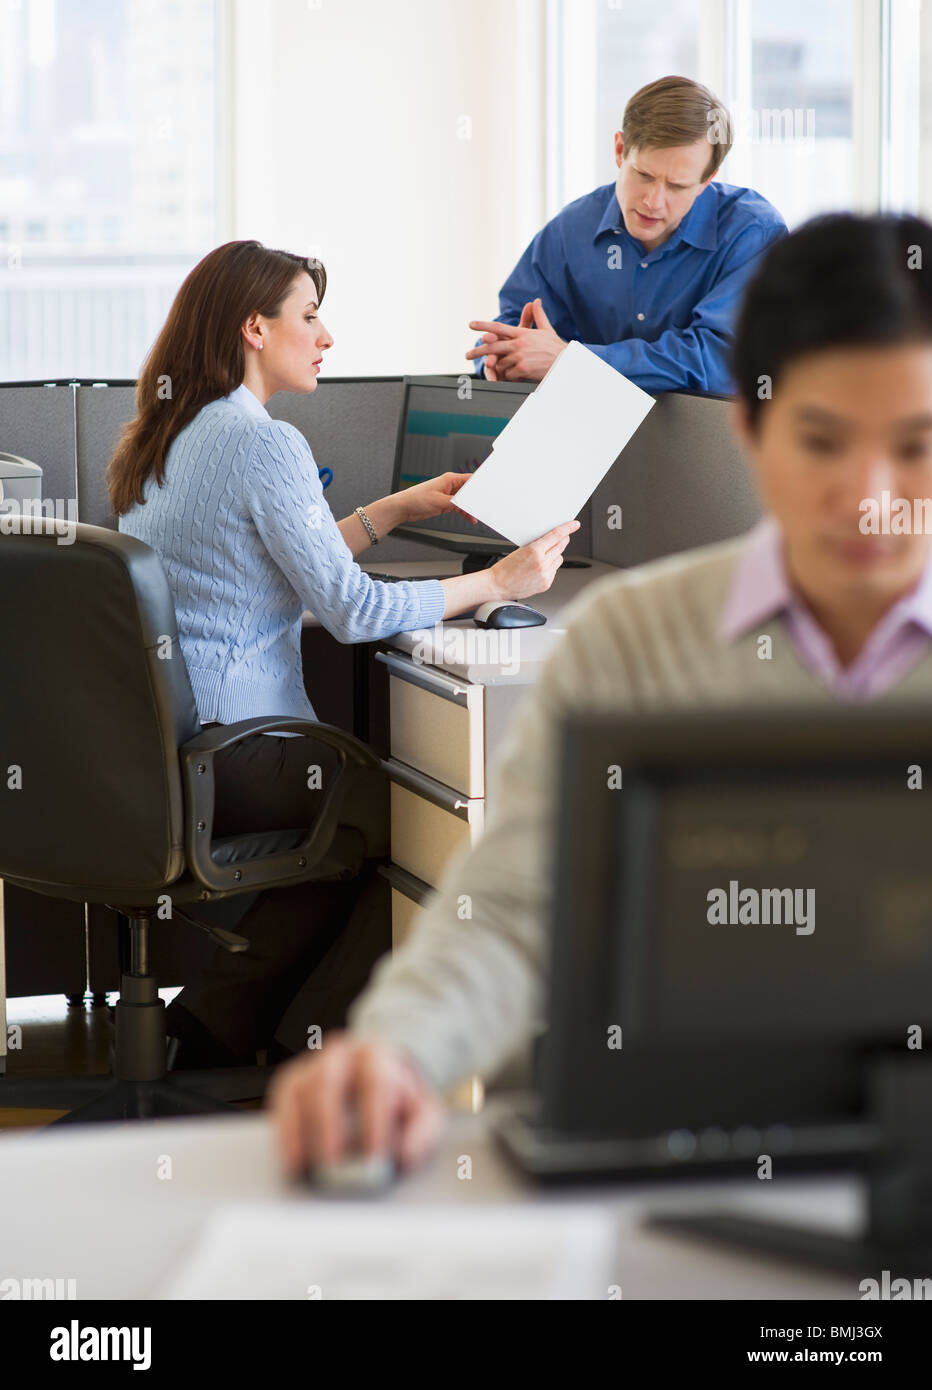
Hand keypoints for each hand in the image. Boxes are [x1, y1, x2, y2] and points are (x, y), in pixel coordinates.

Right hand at [267, 1032, 447, 1173]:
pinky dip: (285, 1134)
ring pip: (300, 1091)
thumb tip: (406, 1156)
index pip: (375, 1083)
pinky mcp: (292, 1082)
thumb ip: (422, 1133)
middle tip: (333, 1165)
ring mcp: (312, 1065)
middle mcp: (341, 1054)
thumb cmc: (400, 1100)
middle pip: (329, 1083)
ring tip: (310, 1168)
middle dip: (330, 1126)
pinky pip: (282, 1104)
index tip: (375, 1155)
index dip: (374, 1121)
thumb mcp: (424, 1111)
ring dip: (303, 1132)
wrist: (380, 1075)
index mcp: (377, 1056)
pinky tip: (292, 1160)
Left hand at [398, 470, 478, 525]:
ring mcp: (448, 495)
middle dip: (476, 498)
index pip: (469, 479)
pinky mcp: (445, 503)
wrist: (404, 508)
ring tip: (477, 514)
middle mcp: (449, 486)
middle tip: (483, 505)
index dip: (479, 484)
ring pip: (465, 500)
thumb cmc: (416, 499)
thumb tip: (468, 503)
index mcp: (449, 479)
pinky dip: (465, 513)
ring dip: (470, 508)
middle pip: (468, 490)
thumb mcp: (440, 501)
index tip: (487, 491)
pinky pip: (459, 507)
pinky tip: (470, 518)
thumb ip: (456, 502)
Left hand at [466, 299, 566, 381]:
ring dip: (499, 367)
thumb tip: (535, 301)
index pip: (499, 327)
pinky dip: (508, 376)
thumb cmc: (556, 348)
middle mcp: (519, 343)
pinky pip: (508, 374)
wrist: (566, 363)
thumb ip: (538, 316)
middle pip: (492, 346)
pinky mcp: (522, 369)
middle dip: (477, 351)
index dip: (484, 325)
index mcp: (522, 333)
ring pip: (500, 362)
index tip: (471, 325)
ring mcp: (520, 356)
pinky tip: (512, 377)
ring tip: (500, 371)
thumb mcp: (547, 330)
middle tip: (466, 355)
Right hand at [489, 519, 579, 600]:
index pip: (556, 536)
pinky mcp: (546, 584)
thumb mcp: (520, 550)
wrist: (498, 586)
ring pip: (559, 559)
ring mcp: (545, 575)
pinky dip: (550, 567)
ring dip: (555, 555)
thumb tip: (551, 540)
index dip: (567, 528)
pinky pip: (554, 570)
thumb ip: (538, 545)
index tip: (574, 525)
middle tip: (562, 537)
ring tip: (542, 557)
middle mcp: (542, 564)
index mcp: (534, 552)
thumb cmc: (504, 569)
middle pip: (560, 547)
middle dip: (562, 541)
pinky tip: (539, 569)